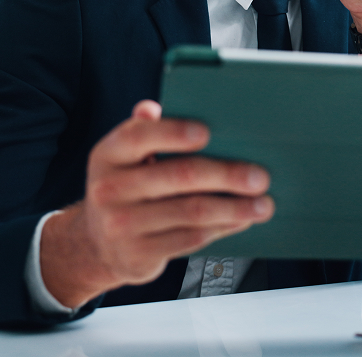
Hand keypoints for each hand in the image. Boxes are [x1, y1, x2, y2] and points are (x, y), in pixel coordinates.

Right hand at [39, 100, 273, 308]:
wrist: (98, 244)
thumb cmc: (126, 188)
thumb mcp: (124, 157)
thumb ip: (144, 131)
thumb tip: (152, 107)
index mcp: (108, 154)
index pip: (140, 136)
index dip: (174, 132)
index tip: (208, 132)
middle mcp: (109, 189)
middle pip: (179, 176)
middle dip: (227, 175)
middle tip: (260, 177)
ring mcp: (121, 225)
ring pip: (191, 212)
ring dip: (234, 207)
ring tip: (263, 204)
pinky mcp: (138, 255)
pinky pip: (190, 239)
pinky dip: (223, 228)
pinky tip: (242, 220)